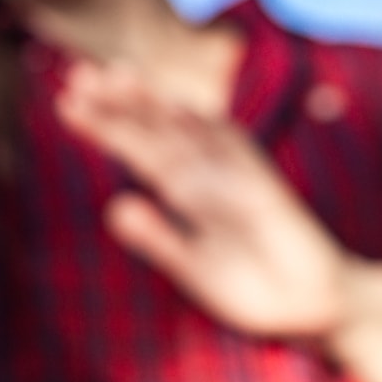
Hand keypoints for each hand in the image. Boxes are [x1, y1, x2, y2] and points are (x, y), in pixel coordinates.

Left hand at [55, 59, 351, 337]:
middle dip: (117, 101)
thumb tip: (114, 208)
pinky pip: (235, 154)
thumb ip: (159, 239)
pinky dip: (208, 132)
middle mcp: (205, 172)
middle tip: (78, 74)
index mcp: (182, 186)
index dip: (101, 123)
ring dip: (152, 103)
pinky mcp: (266, 188)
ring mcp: (236, 174)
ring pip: (188, 130)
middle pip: (154, 128)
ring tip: (116, 76)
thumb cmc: (248, 282)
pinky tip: (178, 110)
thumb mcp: (195, 267)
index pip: (134, 147)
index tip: (65, 101)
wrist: (315, 306)